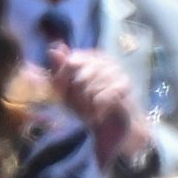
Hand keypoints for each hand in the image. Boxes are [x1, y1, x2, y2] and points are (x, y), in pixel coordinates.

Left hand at [44, 45, 148, 163]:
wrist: (112, 128)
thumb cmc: (88, 107)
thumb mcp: (67, 91)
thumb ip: (60, 71)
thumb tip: (52, 49)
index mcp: (92, 58)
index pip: (71, 61)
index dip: (64, 78)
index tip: (64, 92)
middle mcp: (107, 62)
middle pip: (79, 75)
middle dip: (75, 95)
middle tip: (80, 105)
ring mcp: (118, 73)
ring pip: (89, 87)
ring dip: (85, 105)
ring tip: (90, 111)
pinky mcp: (125, 87)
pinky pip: (101, 97)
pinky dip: (96, 109)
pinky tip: (98, 114)